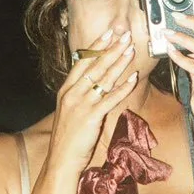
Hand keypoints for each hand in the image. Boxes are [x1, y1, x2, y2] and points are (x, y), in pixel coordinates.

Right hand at [48, 29, 136, 171]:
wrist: (61, 160)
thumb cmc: (68, 137)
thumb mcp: (70, 110)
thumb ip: (80, 94)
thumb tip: (94, 81)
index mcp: (66, 89)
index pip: (82, 61)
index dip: (96, 46)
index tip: (108, 33)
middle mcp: (72, 93)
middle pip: (94, 65)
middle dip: (111, 48)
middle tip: (124, 35)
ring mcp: (81, 104)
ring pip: (103, 78)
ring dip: (119, 62)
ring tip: (131, 50)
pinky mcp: (91, 117)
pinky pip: (110, 98)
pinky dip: (123, 87)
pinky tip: (133, 78)